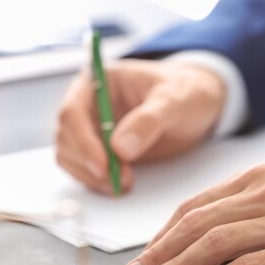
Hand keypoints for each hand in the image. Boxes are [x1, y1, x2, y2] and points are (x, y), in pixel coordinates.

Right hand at [55, 59, 224, 194]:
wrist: (197, 105)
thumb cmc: (187, 93)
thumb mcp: (176, 101)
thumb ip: (149, 120)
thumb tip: (120, 148)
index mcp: (98, 81)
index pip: (72, 111)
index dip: (82, 140)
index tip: (103, 164)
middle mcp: (87, 104)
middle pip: (66, 137)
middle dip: (89, 162)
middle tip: (119, 180)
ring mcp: (90, 128)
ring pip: (70, 156)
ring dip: (91, 176)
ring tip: (124, 183)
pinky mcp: (98, 149)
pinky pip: (83, 169)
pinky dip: (96, 181)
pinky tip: (120, 184)